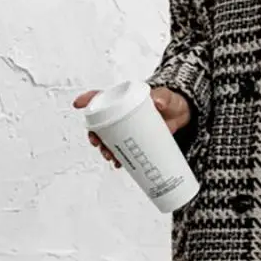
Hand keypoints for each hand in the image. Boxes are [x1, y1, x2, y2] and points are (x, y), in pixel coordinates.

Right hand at [72, 86, 191, 168]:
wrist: (182, 114)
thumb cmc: (171, 102)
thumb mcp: (167, 97)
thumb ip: (164, 98)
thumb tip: (158, 102)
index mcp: (124, 100)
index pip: (101, 97)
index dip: (88, 100)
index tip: (78, 104)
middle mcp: (122, 115)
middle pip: (101, 124)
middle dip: (95, 136)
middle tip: (99, 144)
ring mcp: (129, 128)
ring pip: (110, 139)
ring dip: (107, 150)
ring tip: (111, 157)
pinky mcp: (137, 140)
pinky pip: (124, 150)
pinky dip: (120, 157)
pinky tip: (120, 164)